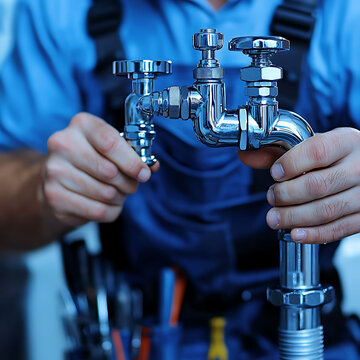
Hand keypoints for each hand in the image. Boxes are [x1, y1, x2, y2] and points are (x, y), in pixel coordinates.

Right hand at [43, 112, 158, 225]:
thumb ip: (134, 155)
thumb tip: (153, 166)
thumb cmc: (91, 160)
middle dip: (128, 183)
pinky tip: (106, 204)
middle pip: (110, 171)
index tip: (144, 174)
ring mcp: (55, 171)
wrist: (57, 180)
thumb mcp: (112, 149)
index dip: (133, 162)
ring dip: (119, 198)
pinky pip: (97, 211)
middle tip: (130, 185)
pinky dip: (110, 211)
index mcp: (82, 125)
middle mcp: (63, 144)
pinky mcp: (54, 196)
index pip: (111, 143)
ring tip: (115, 193)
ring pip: (106, 193)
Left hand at [238, 127, 359, 243]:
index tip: (275, 173)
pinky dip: (314, 234)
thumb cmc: (335, 156)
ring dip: (294, 217)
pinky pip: (340, 229)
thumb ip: (278, 150)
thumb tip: (245, 155)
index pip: (317, 151)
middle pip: (318, 185)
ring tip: (274, 218)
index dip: (291, 164)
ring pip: (327, 210)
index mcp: (347, 142)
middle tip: (271, 197)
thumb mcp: (312, 146)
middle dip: (286, 195)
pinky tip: (295, 234)